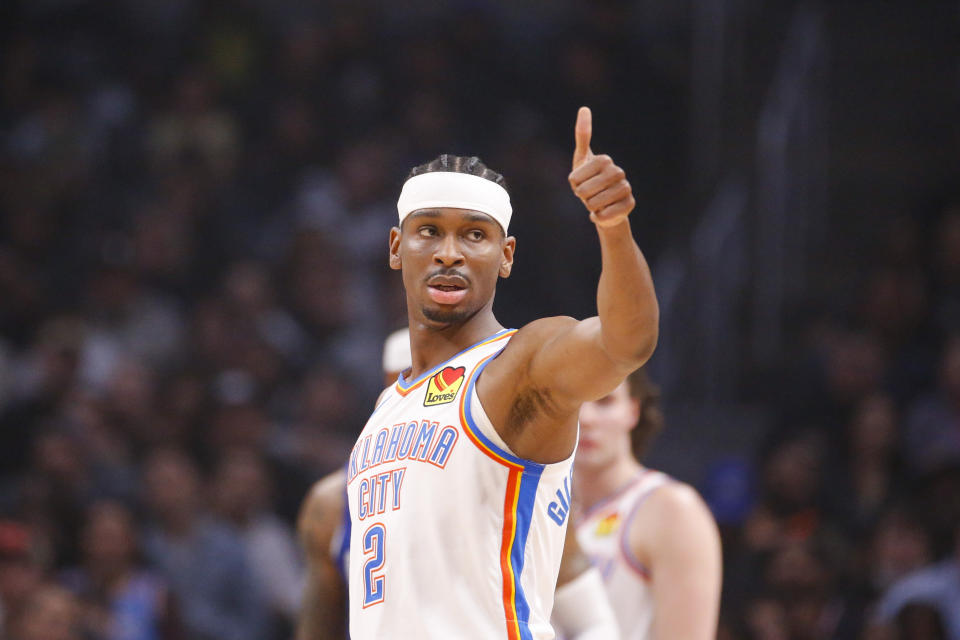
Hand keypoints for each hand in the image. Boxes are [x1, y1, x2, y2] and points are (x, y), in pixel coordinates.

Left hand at [568, 106, 634, 227]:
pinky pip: (605, 215)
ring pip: (594, 204)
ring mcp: (626, 188)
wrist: (603, 206)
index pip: (575, 178)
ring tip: (596, 203)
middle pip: (585, 191)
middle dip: (582, 197)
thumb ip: (582, 136)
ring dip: (590, 207)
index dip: (574, 185)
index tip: (580, 183)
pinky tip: (602, 213)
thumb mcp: (581, 160)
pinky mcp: (630, 204)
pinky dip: (598, 217)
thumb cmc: (589, 181)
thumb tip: (584, 108)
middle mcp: (618, 172)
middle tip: (588, 195)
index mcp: (604, 160)